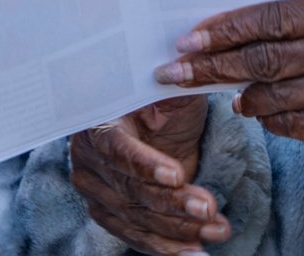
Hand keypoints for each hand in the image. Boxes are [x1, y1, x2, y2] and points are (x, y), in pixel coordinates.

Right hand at [69, 96, 229, 253]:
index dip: (145, 164)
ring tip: (217, 230)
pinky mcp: (107, 212)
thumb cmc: (164, 101)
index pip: (117, 148)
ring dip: (178, 229)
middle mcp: (87, 156)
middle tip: (209, 209)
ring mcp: (94, 188)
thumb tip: (187, 67)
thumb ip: (178, 82)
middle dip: (173, 203)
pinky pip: (134, 235)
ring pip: (135, 217)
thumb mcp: (171, 88)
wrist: (157, 123)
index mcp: (97, 120)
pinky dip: (165, 247)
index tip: (177, 175)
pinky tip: (194, 253)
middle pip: (129, 189)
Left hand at [152, 0, 303, 159]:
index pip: (273, 17)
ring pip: (274, 97)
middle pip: (265, 59)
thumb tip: (236, 32)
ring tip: (223, 92)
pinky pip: (293, 126)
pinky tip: (257, 110)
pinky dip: (269, 119)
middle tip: (174, 72)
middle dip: (212, 67)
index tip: (188, 39)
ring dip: (240, 96)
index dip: (226, 28)